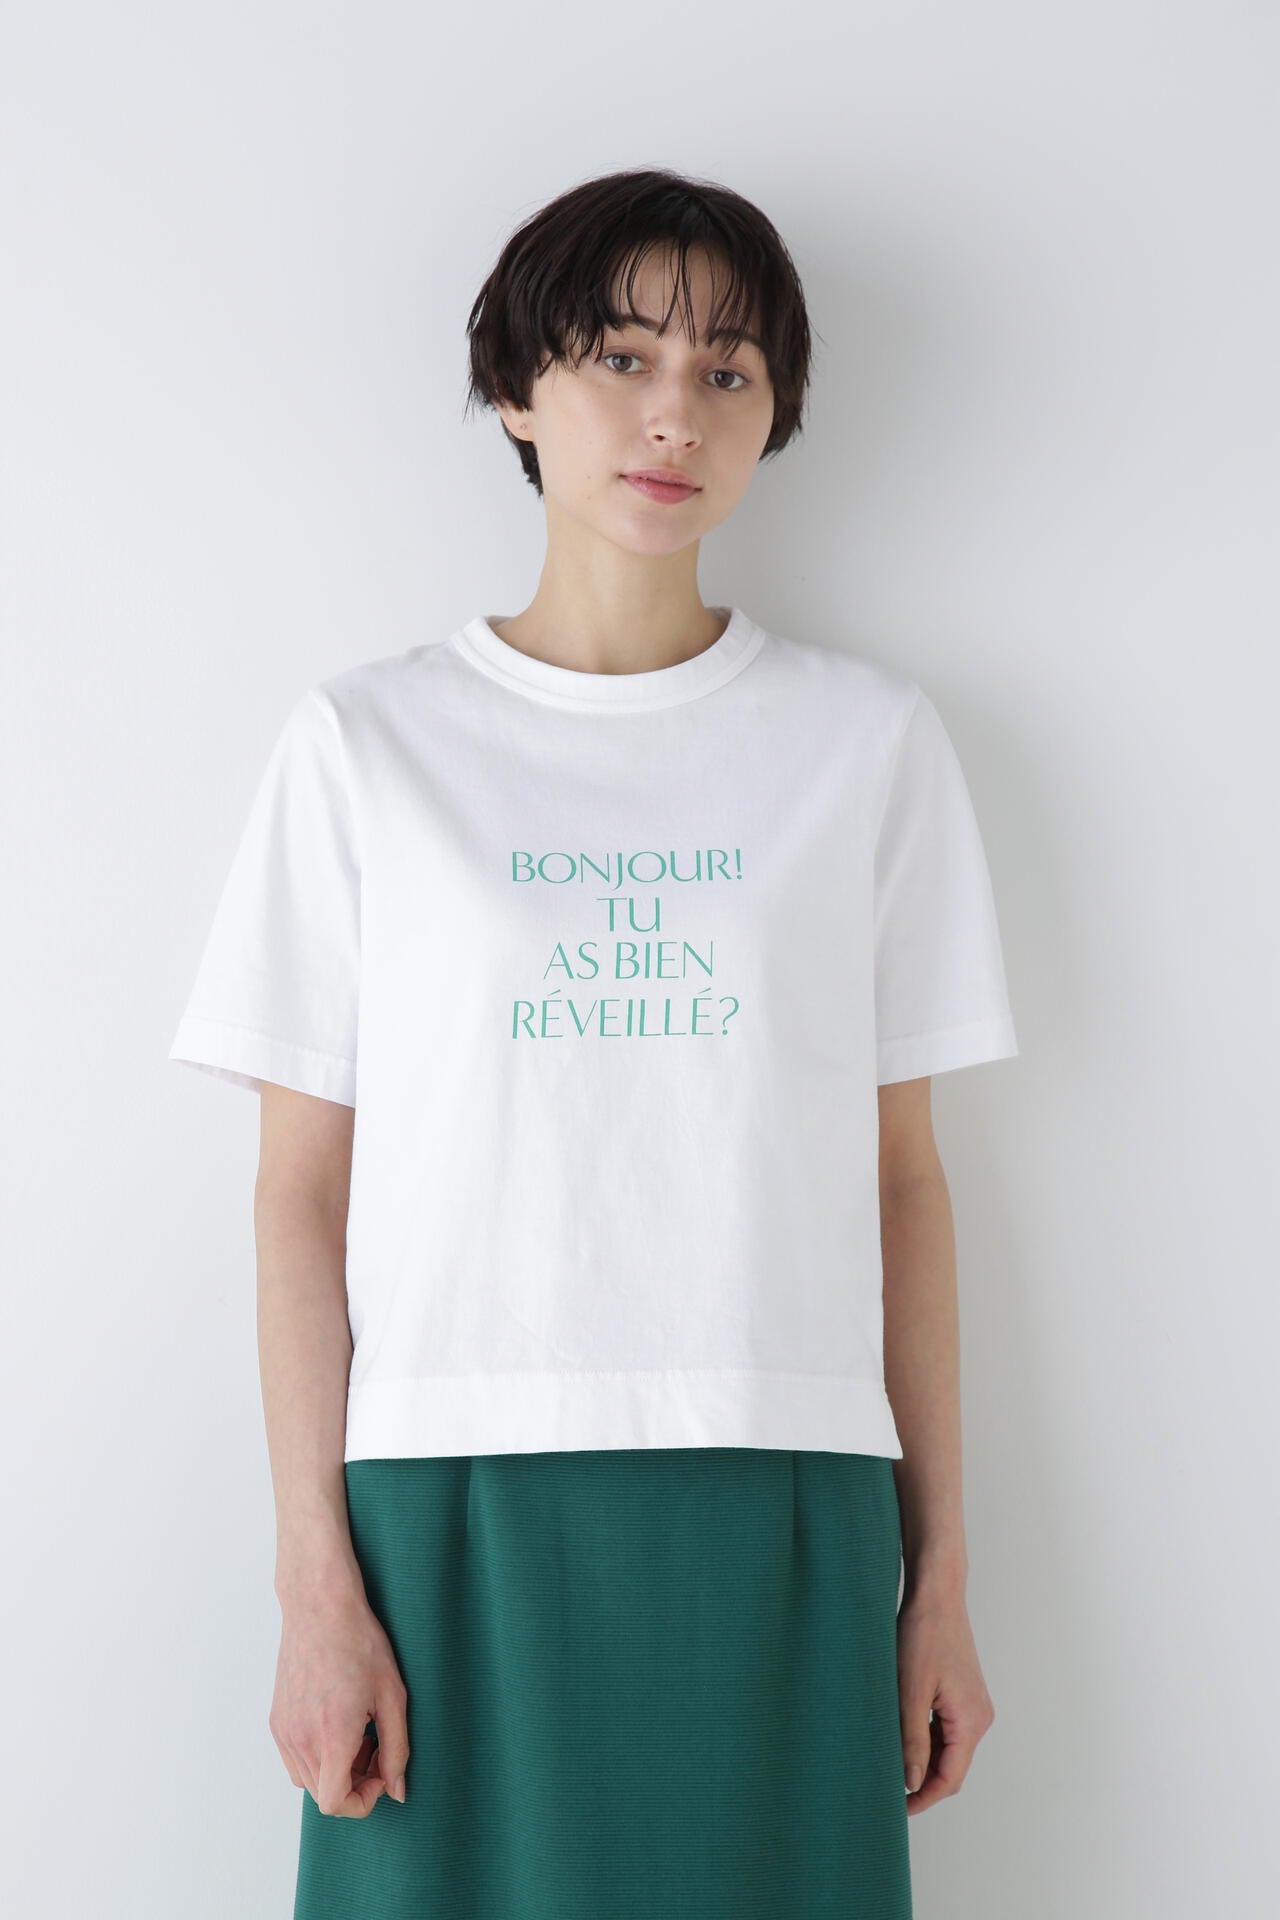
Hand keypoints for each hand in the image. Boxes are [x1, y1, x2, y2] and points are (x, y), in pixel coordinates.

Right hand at [269, 1587, 409, 1816]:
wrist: (319, 1606)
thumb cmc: (360, 1643)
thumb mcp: (392, 1695)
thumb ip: (397, 1749)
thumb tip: (397, 1791)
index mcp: (331, 1734)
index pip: (335, 1803)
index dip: (363, 1801)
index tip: (382, 1773)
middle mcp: (300, 1738)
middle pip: (324, 1795)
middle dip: (356, 1783)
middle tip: (377, 1746)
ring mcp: (283, 1731)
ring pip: (308, 1780)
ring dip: (336, 1772)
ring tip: (359, 1732)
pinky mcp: (276, 1721)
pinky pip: (294, 1760)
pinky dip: (317, 1758)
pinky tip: (337, 1723)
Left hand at [896, 1590, 994, 1814]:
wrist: (936, 1594)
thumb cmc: (923, 1635)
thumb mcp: (910, 1691)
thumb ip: (912, 1740)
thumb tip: (912, 1782)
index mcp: (971, 1721)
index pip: (951, 1778)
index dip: (924, 1797)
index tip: (897, 1808)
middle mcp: (979, 1717)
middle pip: (952, 1766)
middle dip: (923, 1782)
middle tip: (887, 1788)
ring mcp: (973, 1705)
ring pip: (948, 1748)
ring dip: (923, 1759)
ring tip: (890, 1761)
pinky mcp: (963, 1693)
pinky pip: (946, 1728)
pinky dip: (926, 1737)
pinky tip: (901, 1733)